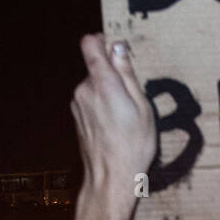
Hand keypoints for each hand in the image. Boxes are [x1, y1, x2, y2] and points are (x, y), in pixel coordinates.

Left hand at [72, 34, 157, 202]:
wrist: (111, 179)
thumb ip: (127, 74)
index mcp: (103, 82)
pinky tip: (117, 125)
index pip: (90, 43)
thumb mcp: (142, 106)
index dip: (103, 41)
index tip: (117, 50)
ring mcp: (78, 104)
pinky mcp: (77, 118)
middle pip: (96, 67)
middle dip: (113, 74)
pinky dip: (103, 107)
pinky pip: (91, 102)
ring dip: (109, 92)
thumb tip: (118, 48)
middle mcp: (85, 89)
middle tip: (133, 95)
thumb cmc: (133, 146)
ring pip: (94, 86)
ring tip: (127, 115)